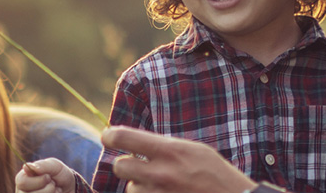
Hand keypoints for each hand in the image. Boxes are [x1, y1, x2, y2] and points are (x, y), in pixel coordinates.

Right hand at [16, 158, 77, 192]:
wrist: (70, 187)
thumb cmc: (59, 174)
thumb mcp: (54, 165)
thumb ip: (42, 165)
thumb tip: (26, 167)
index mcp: (23, 178)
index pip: (22, 182)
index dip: (38, 180)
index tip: (48, 177)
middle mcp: (23, 191)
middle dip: (47, 188)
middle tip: (52, 184)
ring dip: (52, 193)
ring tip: (54, 189)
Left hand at [102, 126, 258, 192]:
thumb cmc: (217, 175)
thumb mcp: (194, 151)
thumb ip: (164, 147)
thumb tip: (134, 143)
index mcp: (171, 151)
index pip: (123, 137)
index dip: (110, 136)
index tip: (108, 137)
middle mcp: (163, 173)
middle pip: (119, 166)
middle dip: (125, 165)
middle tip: (136, 166)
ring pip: (131, 189)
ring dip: (140, 187)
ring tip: (162, 186)